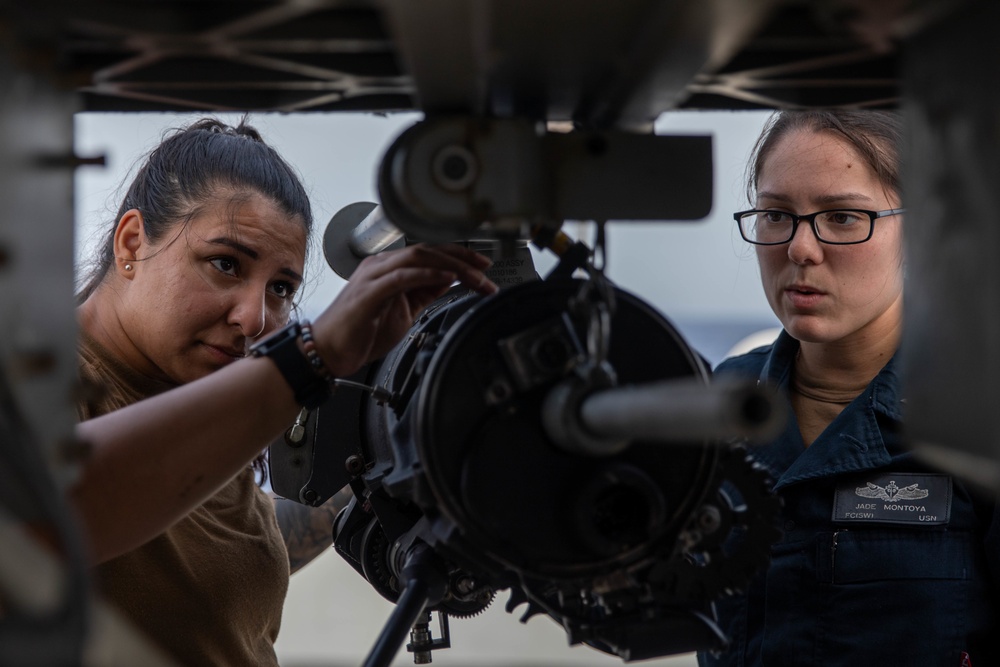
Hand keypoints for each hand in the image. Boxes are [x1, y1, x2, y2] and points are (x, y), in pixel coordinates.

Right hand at [312, 243, 497, 376]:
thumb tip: (450, 280)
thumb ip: (424, 292)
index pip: (430, 252)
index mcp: (390, 268)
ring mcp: (374, 276)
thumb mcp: (405, 310)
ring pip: (419, 257)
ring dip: (452, 266)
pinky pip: (403, 276)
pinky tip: (448, 278)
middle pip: (429, 249)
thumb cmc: (361, 333)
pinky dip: (428, 274)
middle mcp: (382, 265)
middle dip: (463, 259)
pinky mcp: (369, 292)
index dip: (460, 255)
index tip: (484, 265)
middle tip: (487, 272)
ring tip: (475, 277)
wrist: (329, 352)